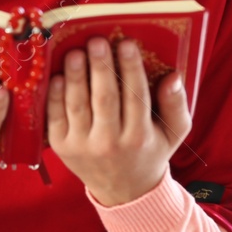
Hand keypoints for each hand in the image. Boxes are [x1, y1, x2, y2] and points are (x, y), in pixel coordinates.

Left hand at [46, 36, 191, 205]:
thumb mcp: (173, 133)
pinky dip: (55, 95)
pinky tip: (58, 75)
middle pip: (104, 98)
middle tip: (97, 40)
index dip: (131, 68)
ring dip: (75, 76)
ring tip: (76, 52)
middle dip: (100, 67)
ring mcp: (83, 146)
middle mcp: (110, 143)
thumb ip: (177, 105)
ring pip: (77, 105)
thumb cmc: (150, 151)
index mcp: (139, 137)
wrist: (124, 190)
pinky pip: (56, 117)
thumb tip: (173, 77)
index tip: (127, 43)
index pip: (135, 97)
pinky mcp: (62, 147)